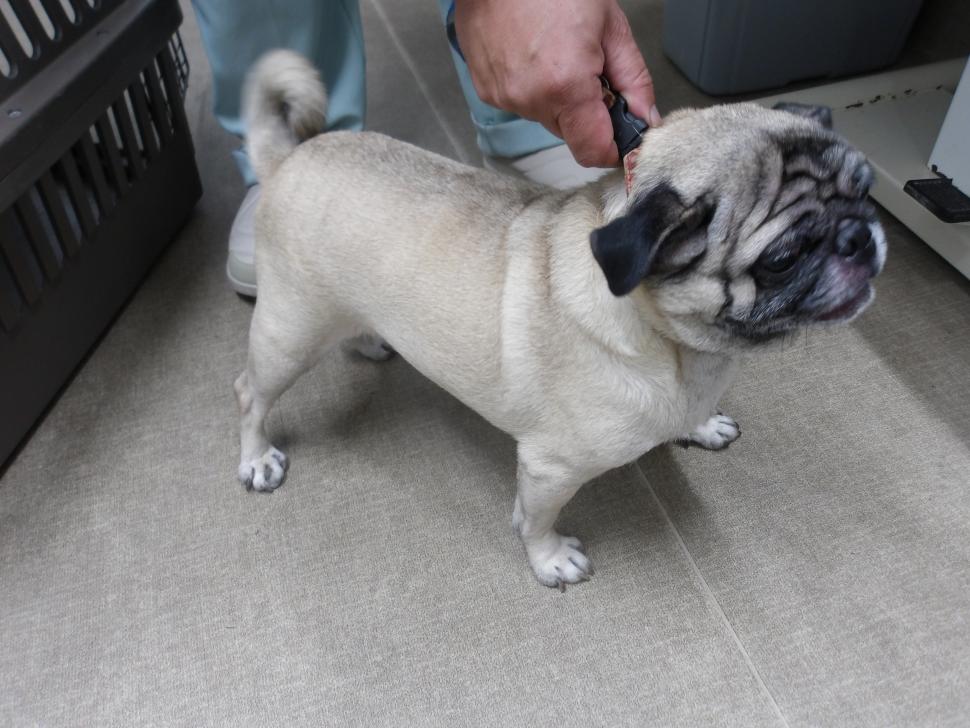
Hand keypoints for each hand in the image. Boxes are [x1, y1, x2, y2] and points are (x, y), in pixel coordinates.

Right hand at [454, 0, 660, 166]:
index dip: (613, 148)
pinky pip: (522, 102)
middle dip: (585, 109)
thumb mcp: (610, 25)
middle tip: (587, 65)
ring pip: (546, 116)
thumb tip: (646, 117)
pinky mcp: (487, 91)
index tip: (621, 136)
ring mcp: (505, 97)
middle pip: (571, 132)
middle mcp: (531, 99)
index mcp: (566, 85)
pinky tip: (532, 52)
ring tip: (555, 50)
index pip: (594, 151)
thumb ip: (634, 79)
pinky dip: (532, 85)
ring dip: (557, 95)